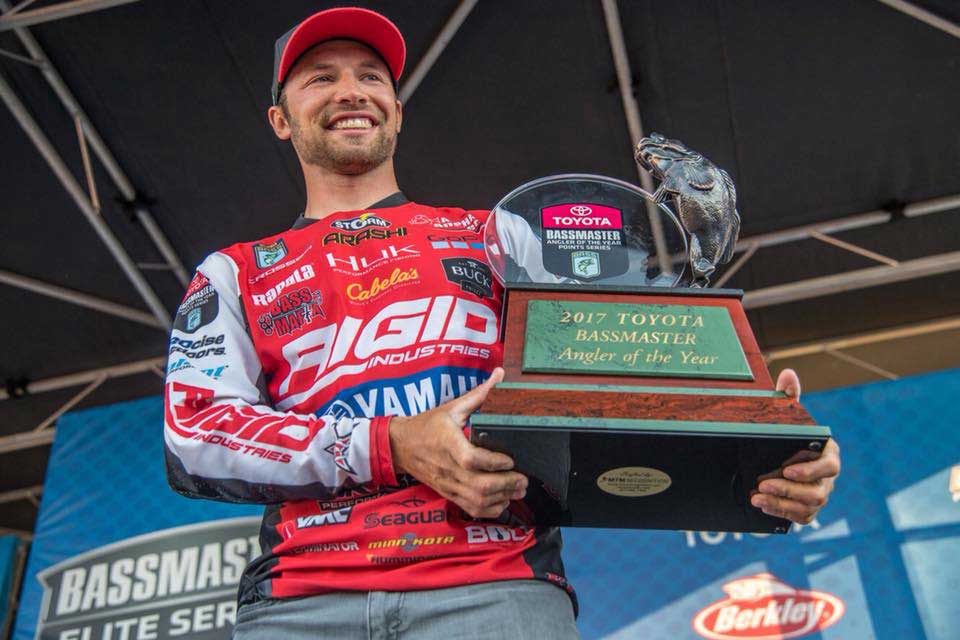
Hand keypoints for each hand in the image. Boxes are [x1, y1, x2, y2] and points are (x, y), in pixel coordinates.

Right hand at [388, 368, 526, 517]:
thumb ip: (479, 394)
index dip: (493, 463)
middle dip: (506, 484)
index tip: (510, 459)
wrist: (400, 445)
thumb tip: (499, 375)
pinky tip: (502, 501)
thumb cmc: (426, 425)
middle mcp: (448, 467)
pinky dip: (489, 509)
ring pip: (477, 500)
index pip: (471, 459)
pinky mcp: (448, 493)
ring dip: (501, 498)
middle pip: (479, 485)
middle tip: (523, 479)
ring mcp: (448, 484)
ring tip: (518, 490)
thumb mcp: (451, 407)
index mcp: (448, 443)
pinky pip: (470, 508)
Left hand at [750, 369, 841, 523]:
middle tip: (762, 484)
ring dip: (782, 503)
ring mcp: (820, 495)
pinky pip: (801, 517)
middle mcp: (827, 477)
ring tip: (757, 498)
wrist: (778, 459)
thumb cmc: (787, 436)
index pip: (830, 465)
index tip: (787, 470)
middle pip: (818, 490)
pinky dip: (782, 513)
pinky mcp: (808, 510)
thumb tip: (788, 374)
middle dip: (789, 490)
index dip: (811, 470)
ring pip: (809, 507)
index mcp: (828, 453)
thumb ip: (788, 397)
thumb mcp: (787, 416)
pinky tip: (763, 507)